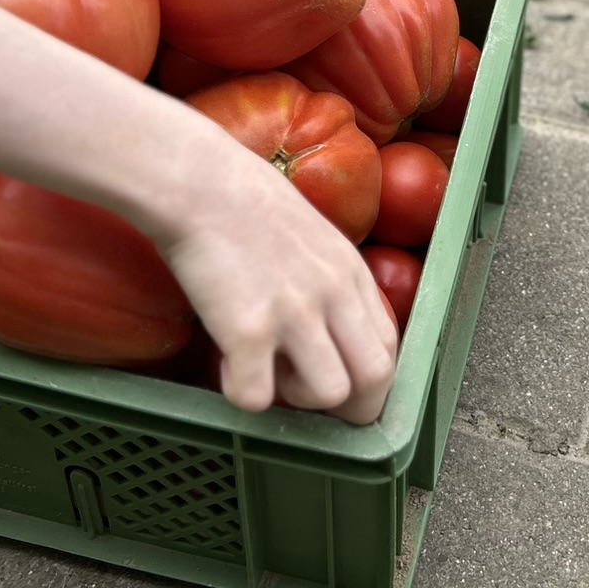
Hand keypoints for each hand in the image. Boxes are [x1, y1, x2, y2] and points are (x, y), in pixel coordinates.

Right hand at [153, 138, 396, 418]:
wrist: (198, 181)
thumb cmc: (244, 201)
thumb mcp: (313, 235)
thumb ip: (330, 280)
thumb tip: (332, 326)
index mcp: (351, 271)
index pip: (390, 347)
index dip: (368, 380)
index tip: (339, 384)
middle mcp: (334, 293)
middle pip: (377, 378)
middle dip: (349, 406)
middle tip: (308, 395)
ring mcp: (294, 312)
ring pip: (330, 394)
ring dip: (296, 398)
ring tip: (267, 370)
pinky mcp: (248, 329)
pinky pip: (258, 398)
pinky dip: (241, 393)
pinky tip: (227, 365)